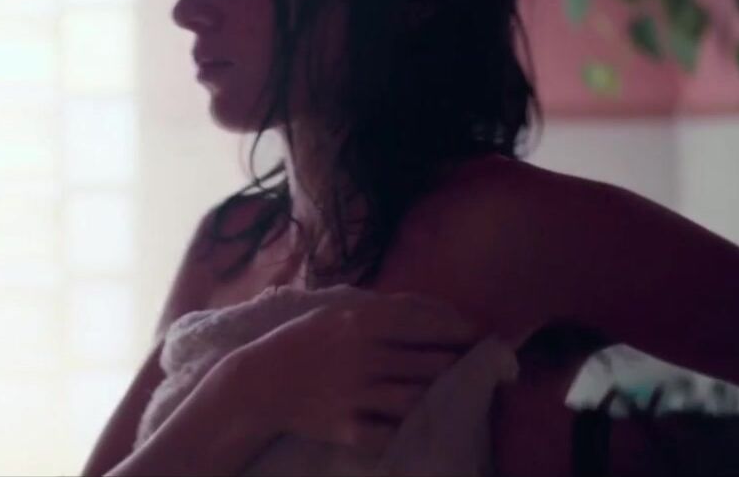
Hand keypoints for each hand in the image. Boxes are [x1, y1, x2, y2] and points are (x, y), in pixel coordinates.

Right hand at [225, 291, 487, 457]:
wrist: (259, 383)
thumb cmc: (302, 341)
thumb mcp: (337, 311)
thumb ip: (384, 307)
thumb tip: (437, 306)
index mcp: (360, 321)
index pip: (426, 323)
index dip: (461, 330)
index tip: (480, 335)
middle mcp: (363, 355)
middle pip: (431, 362)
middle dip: (460, 365)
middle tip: (477, 366)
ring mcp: (356, 394)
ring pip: (419, 398)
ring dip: (441, 396)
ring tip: (455, 393)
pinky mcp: (348, 427)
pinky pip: (392, 432)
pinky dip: (410, 429)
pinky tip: (420, 423)